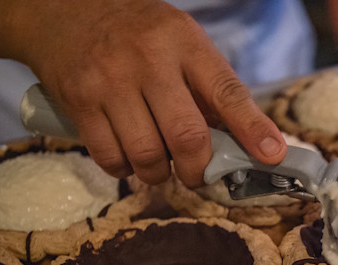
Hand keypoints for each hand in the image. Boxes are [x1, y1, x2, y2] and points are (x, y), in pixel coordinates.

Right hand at [11, 0, 286, 185]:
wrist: (65, 10)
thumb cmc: (139, 36)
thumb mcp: (182, 44)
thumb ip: (210, 90)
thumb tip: (246, 145)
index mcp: (186, 43)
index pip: (227, 92)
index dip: (253, 129)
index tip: (273, 156)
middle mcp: (149, 59)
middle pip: (187, 136)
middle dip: (197, 169)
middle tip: (196, 174)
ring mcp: (111, 81)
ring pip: (148, 155)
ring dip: (159, 173)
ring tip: (159, 163)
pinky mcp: (80, 102)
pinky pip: (110, 158)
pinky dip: (125, 170)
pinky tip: (128, 157)